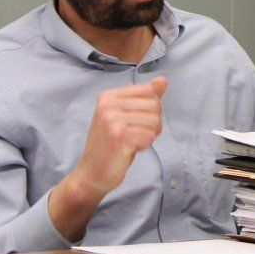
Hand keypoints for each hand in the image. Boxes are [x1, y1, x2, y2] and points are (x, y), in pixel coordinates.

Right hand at [74, 76, 168, 195]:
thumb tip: (162, 80)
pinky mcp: (119, 136)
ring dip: (148, 136)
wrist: (91, 173)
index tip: (136, 122)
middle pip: (155, 105)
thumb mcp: (126, 116)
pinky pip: (149, 136)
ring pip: (155, 121)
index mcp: (108, 96)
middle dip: (152, 124)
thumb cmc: (111, 144)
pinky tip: (129, 150)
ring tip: (131, 142)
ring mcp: (112, 119)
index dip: (151, 109)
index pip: (149, 91)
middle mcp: (108, 104)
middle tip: (134, 135)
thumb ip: (144, 98)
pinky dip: (144, 146)